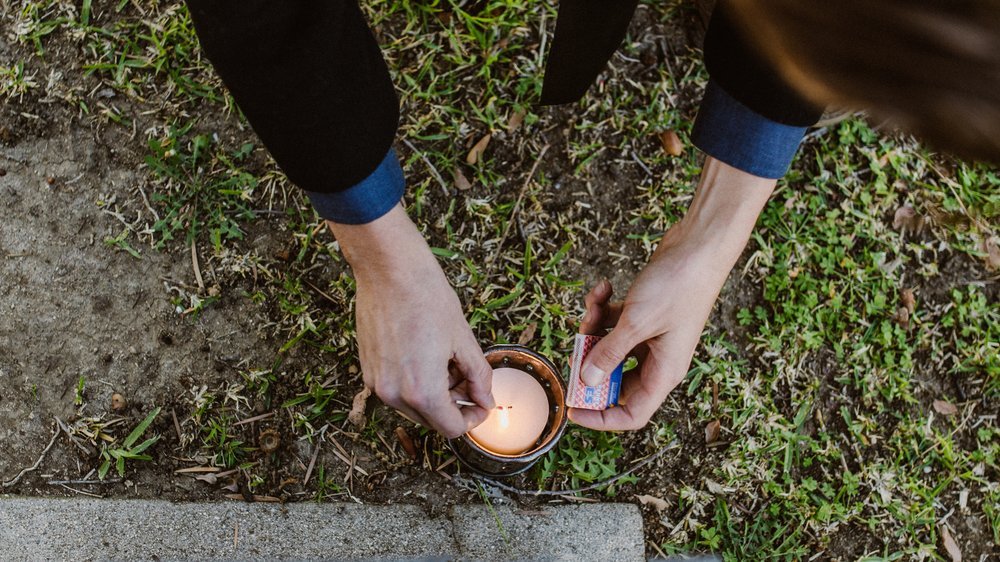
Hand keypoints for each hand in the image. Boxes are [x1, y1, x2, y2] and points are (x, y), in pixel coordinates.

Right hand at [327, 204, 494, 436]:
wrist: (389, 270)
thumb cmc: (427, 298)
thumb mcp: (463, 339)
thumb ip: (478, 376)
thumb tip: (485, 399)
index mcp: (422, 392)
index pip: (451, 429)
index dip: (472, 419)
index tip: (482, 403)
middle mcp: (394, 394)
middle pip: (431, 420)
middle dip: (454, 405)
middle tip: (468, 378)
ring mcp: (377, 382)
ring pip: (413, 406)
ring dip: (434, 394)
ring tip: (447, 360)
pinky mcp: (368, 369)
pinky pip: (396, 389)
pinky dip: (414, 382)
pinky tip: (426, 354)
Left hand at [569, 157, 776, 429]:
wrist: (699, 246)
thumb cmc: (678, 286)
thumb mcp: (636, 323)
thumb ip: (609, 354)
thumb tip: (586, 381)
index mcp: (664, 373)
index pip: (631, 413)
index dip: (600, 417)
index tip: (572, 410)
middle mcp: (659, 360)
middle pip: (615, 380)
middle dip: (590, 362)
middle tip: (576, 345)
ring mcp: (651, 337)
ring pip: (610, 347)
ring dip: (594, 328)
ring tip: (594, 304)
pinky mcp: (645, 316)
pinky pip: (614, 323)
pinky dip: (603, 308)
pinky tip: (604, 287)